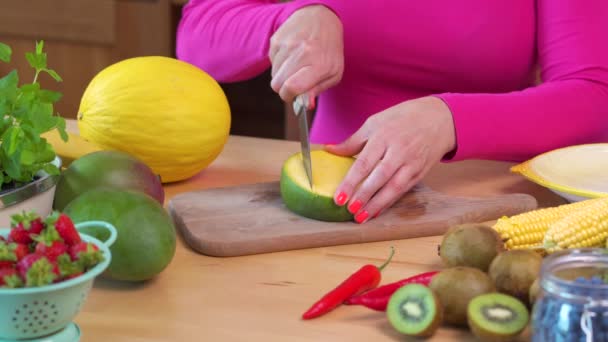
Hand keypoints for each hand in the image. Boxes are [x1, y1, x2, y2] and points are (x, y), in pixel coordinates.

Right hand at [269, 5, 342, 102]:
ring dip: (282, 75)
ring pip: (273, 75)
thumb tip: (305, 105)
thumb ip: (318, 90)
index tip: (293, 96)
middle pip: (277, 85)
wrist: (321, 19)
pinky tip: (291, 55)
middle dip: (284, 88)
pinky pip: (271, 63)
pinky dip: (280, 63)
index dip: (289, 96)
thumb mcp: (333, 73)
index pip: (292, 88)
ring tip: (296, 65)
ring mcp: (286, 45)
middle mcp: (301, 53)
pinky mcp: (276, 40)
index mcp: (318, 64)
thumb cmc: (329, 50)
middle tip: (296, 82)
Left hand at [325, 96, 455, 222]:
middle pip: (379, 177)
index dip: (351, 182)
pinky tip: (376, 211)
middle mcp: (399, 151)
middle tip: (349, 210)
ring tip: (361, 217)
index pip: (364, 163)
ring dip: (376, 204)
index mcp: (384, 136)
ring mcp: (412, 163)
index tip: (339, 197)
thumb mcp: (375, 122)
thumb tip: (330, 150)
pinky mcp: (420, 172)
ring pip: (393, 187)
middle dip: (363, 196)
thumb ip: (353, 141)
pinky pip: (403, 190)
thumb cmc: (402, 118)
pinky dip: (389, 202)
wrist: (439, 118)